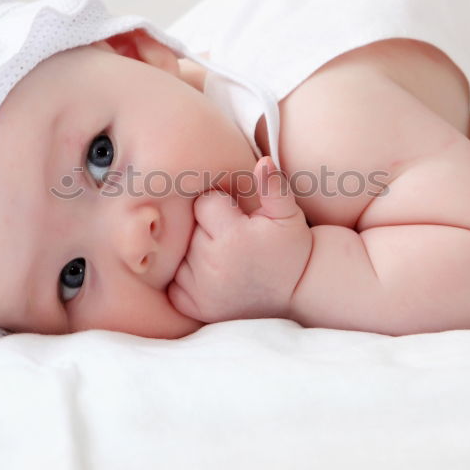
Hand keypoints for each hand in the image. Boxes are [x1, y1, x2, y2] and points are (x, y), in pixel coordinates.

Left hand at [168, 156, 312, 322]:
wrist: (296, 294)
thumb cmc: (291, 249)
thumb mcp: (289, 216)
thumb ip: (274, 186)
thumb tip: (264, 162)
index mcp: (232, 237)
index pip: (204, 203)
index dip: (221, 206)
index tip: (238, 218)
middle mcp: (211, 264)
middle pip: (189, 228)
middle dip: (207, 229)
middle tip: (232, 240)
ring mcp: (200, 289)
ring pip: (178, 253)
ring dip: (193, 252)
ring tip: (223, 258)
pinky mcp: (194, 307)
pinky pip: (173, 282)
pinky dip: (186, 278)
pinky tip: (210, 276)